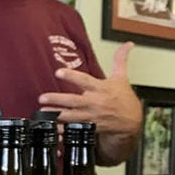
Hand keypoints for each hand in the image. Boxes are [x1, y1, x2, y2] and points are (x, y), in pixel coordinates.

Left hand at [38, 42, 142, 165]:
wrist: (132, 122)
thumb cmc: (124, 99)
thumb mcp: (122, 78)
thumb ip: (120, 60)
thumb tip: (128, 43)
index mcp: (101, 89)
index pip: (85, 80)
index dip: (71, 76)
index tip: (58, 72)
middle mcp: (95, 103)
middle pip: (74, 101)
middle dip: (57, 99)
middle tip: (42, 98)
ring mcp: (92, 116)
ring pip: (71, 116)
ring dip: (56, 115)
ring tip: (42, 112)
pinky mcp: (90, 128)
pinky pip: (74, 129)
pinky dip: (63, 130)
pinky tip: (52, 128)